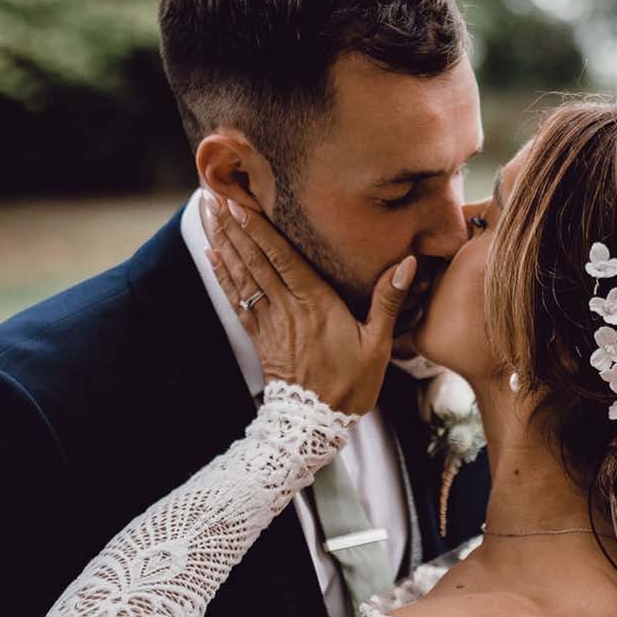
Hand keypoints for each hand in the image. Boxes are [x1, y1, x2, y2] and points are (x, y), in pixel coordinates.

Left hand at [205, 194, 416, 415]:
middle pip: (256, 259)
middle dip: (234, 226)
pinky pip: (238, 299)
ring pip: (243, 275)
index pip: (282, 257)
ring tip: (208, 214)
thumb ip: (388, 300)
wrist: (315, 423)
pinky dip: (224, 276)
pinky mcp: (261, 337)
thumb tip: (407, 262)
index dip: (259, 228)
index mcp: (315, 302)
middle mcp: (287, 307)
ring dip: (225, 243)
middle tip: (213, 194)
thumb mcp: (377, 344)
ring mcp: (270, 322)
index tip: (241, 201)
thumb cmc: (350, 384)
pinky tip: (212, 257)